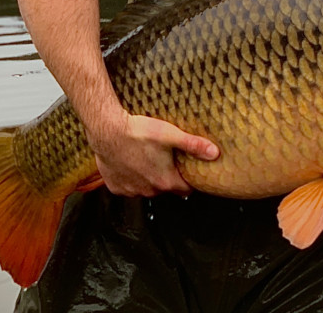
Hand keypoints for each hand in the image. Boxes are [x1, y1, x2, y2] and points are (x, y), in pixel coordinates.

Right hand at [93, 112, 219, 197]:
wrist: (108, 130)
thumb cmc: (139, 132)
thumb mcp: (171, 135)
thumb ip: (194, 145)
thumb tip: (215, 153)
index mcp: (165, 182)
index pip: (185, 190)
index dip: (189, 180)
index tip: (188, 170)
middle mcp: (149, 191)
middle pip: (166, 188)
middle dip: (168, 177)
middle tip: (167, 159)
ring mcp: (131, 190)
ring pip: (147, 188)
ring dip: (149, 178)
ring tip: (148, 159)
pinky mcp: (116, 187)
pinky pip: (128, 186)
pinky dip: (131, 178)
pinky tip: (131, 162)